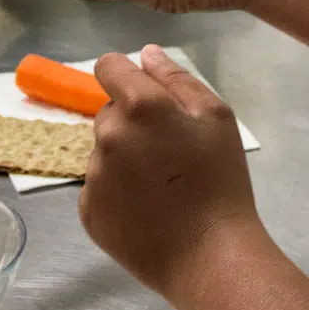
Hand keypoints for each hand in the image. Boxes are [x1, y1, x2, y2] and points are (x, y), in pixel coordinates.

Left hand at [80, 45, 262, 295]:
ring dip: (124, 159)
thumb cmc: (222, 183)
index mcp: (139, 108)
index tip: (141, 92)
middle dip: (132, 123)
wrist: (209, 256)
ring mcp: (92, 175)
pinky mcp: (87, 210)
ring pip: (103, 152)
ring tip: (161, 188)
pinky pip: (98, 188)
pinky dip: (116, 193)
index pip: (108, 67)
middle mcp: (107, 136)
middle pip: (108, 113)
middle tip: (169, 153)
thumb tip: (145, 54)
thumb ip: (177, 79)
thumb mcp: (216, 120)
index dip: (123, 74)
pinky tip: (146, 209)